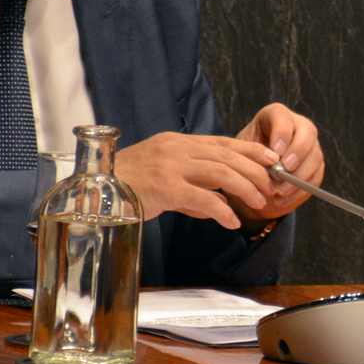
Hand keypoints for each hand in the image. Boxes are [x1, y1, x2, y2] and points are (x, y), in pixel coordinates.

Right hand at [113, 130, 282, 230]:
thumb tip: (216, 203)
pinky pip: (203, 198)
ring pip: (221, 172)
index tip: (272, 159)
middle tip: (271, 186)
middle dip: (254, 171)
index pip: (222, 142)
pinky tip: (232, 221)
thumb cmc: (124, 185)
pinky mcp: (165, 187)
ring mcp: (170, 167)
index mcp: (176, 142)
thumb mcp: (160, 176)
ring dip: (245, 188)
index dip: (250, 150)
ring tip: (259, 203)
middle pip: (227, 156)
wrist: (91, 191)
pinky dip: (223, 210)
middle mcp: (176, 149)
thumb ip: (189, 184)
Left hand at [233, 103, 324, 224]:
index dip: (282, 133)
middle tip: (285, 169)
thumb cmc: (243, 158)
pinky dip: (299, 191)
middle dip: (298, 152)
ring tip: (280, 190)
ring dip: (299, 176)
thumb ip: (252, 154)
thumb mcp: (240, 152)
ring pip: (315, 156)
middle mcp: (297, 127)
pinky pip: (315, 177)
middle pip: (308, 132)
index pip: (283, 117)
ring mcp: (309, 146)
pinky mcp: (315, 166)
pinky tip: (282, 199)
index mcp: (275, 117)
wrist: (249, 177)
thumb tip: (268, 164)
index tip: (276, 151)